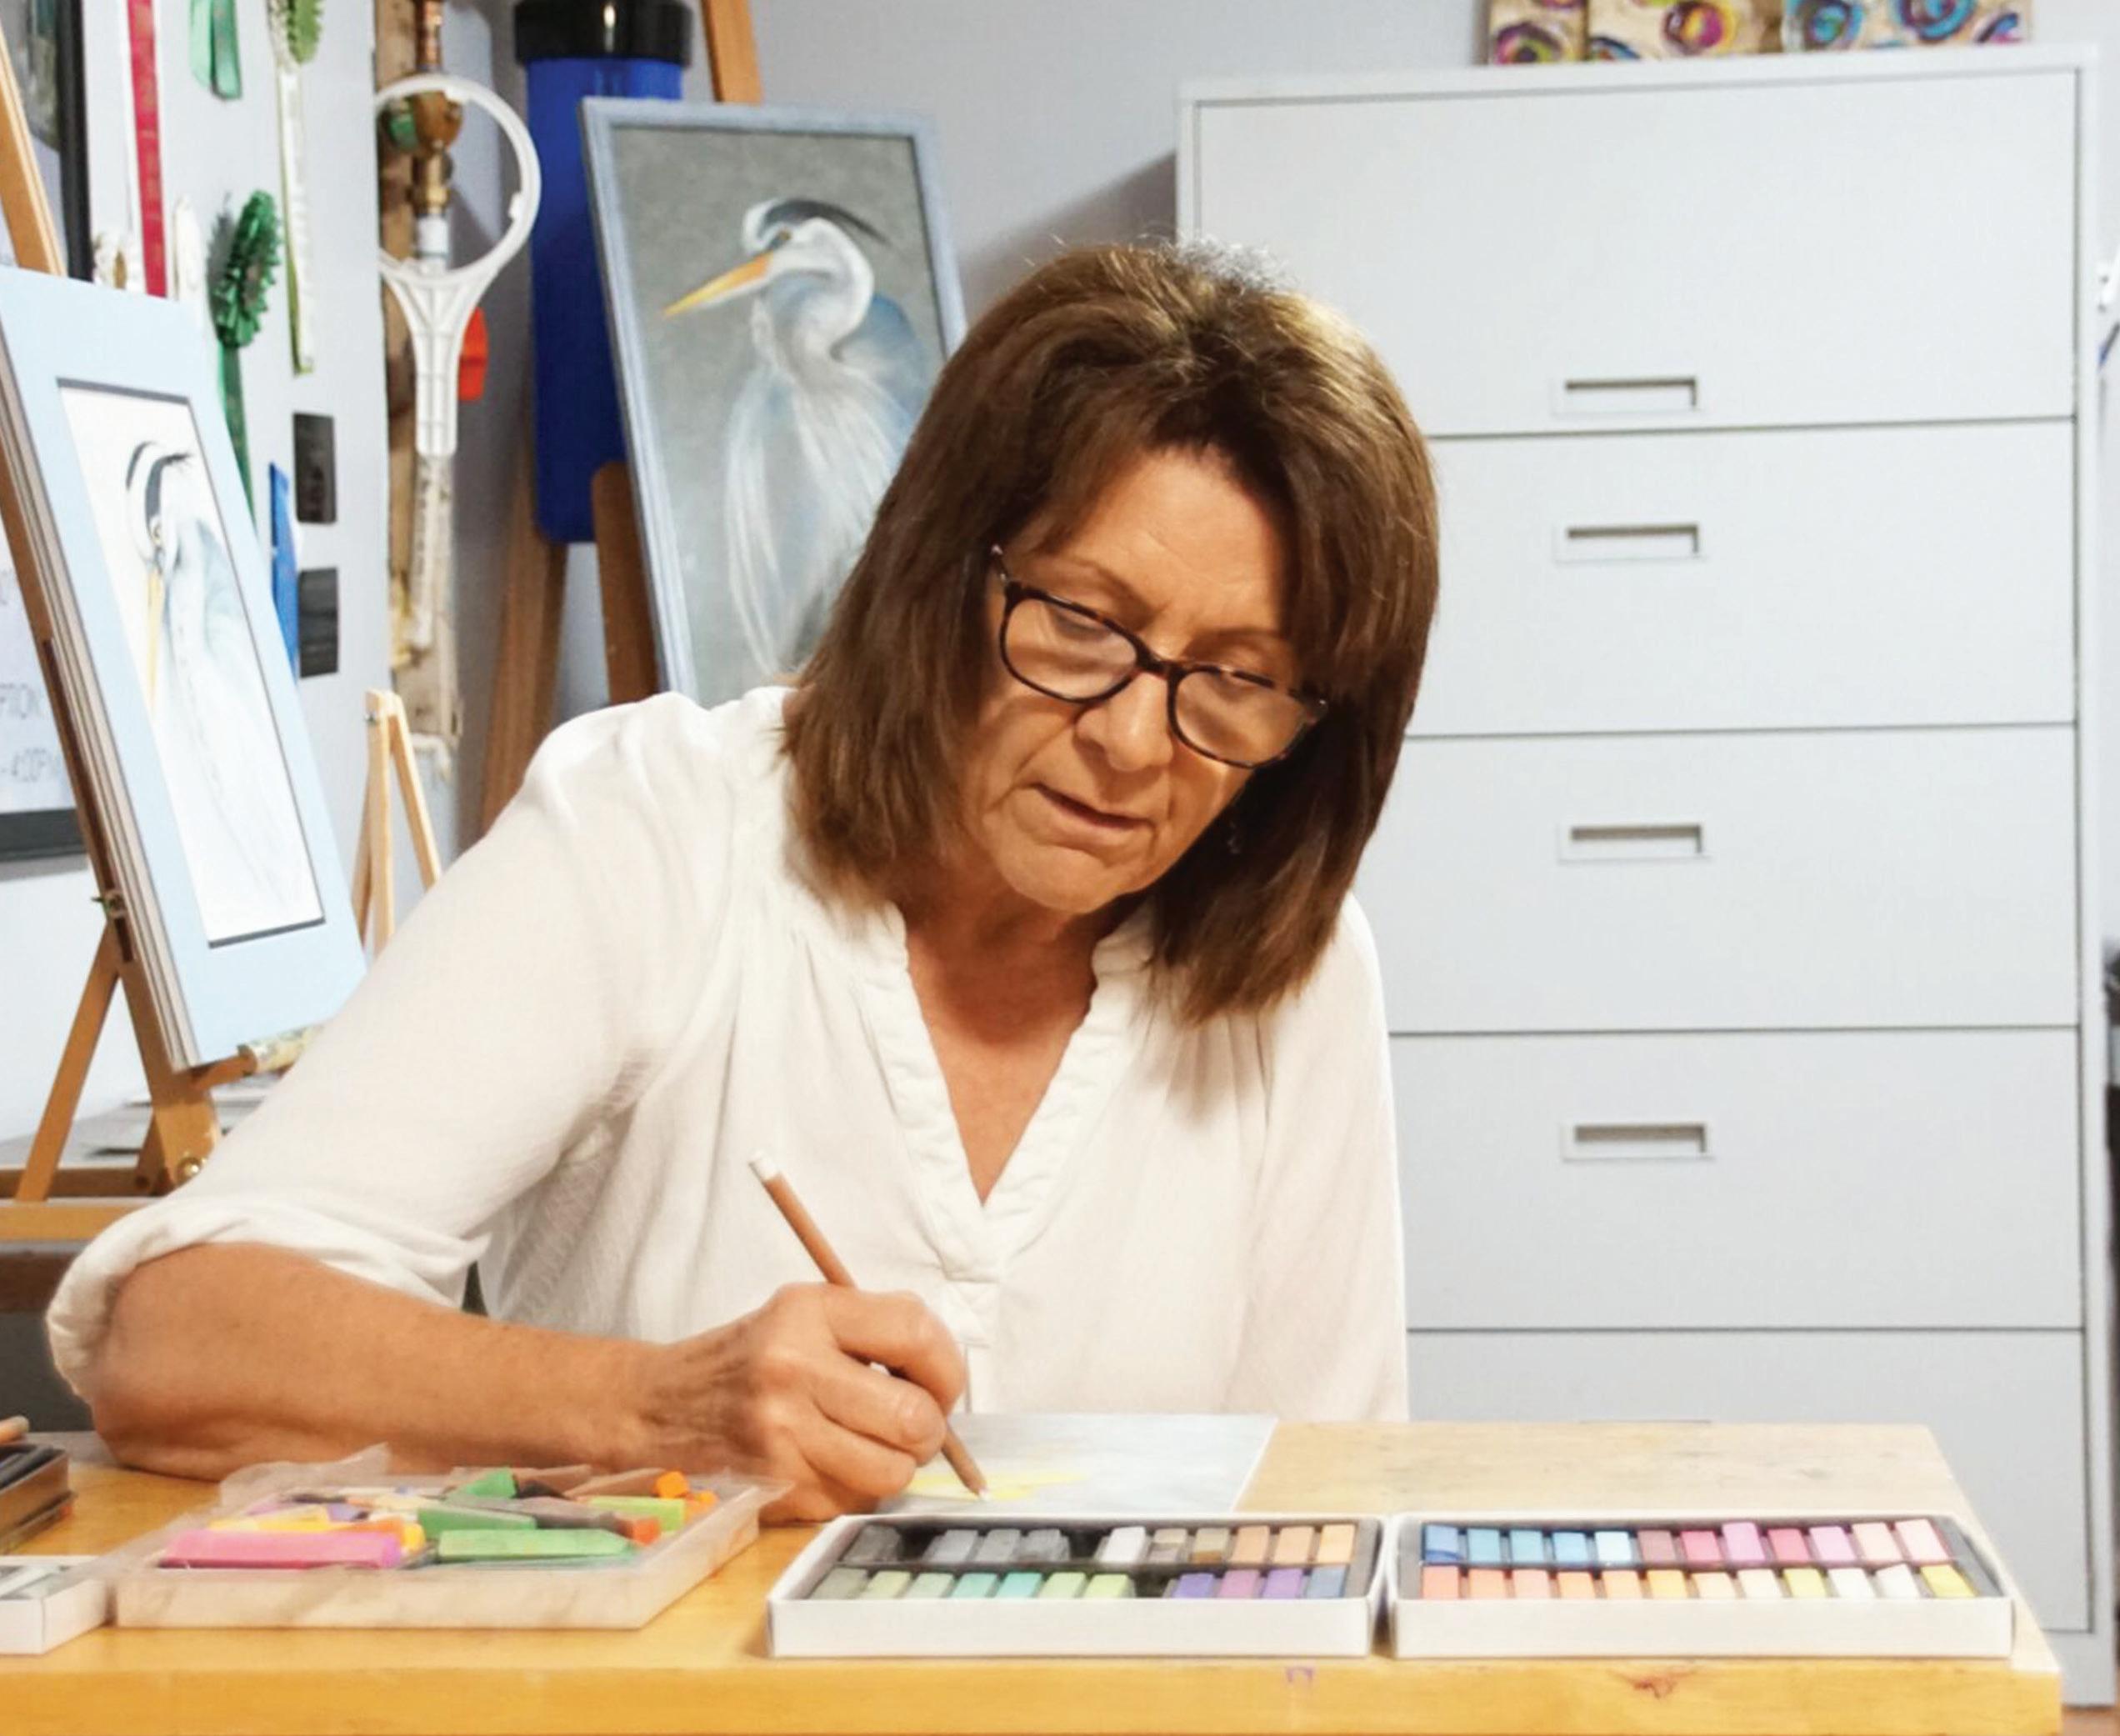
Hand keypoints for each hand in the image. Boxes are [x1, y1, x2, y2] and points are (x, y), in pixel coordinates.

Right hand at [632, 1284, 965, 1521]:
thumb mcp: (803, 1314)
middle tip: (911, 1425)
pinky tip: (829, 1463)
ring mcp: (782, 1435)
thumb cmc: (750, 1357)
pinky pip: (854, 1500)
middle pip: (913, 1416)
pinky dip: (856, 1488)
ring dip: (896, 1465)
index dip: (948, 1367)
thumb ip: (875, 1329)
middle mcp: (793, 1369)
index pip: (916, 1334)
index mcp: (809, 1312)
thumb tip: (946, 1378)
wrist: (659, 1405)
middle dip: (928, 1429)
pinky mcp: (776, 1487)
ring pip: (892, 1470)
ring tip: (871, 1445)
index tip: (940, 1383)